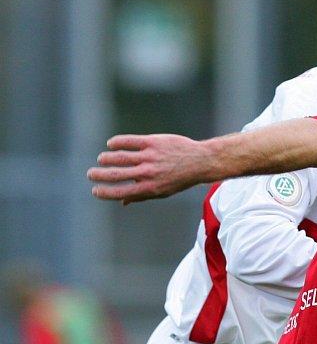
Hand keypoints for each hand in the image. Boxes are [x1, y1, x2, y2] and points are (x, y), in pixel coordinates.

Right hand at [87, 134, 210, 203]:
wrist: (199, 161)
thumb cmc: (179, 178)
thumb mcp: (162, 192)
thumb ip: (141, 195)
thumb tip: (123, 202)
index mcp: (149, 188)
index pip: (120, 192)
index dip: (104, 192)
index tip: (95, 190)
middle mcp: (147, 173)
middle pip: (115, 174)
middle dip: (99, 175)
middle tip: (91, 174)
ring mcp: (149, 157)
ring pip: (120, 156)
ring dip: (106, 158)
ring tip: (102, 159)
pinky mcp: (152, 142)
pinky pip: (129, 141)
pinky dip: (117, 142)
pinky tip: (111, 144)